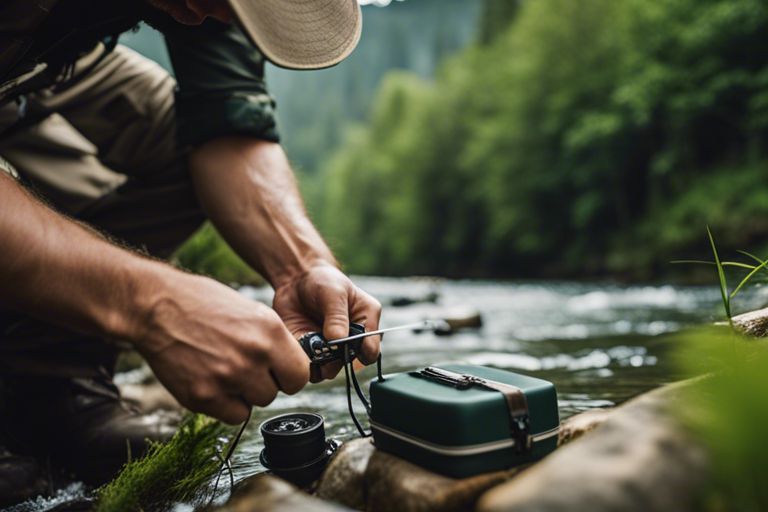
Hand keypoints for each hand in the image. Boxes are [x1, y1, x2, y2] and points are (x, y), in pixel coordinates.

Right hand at [133, 272, 308, 423]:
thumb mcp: (252, 311)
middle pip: (277, 392)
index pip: (301, 375)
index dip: (289, 374)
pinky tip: (212, 381)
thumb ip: (274, 341)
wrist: (156, 307)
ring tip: (225, 369)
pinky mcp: (203, 397)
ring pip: (255, 404)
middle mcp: (253, 356)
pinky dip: (226, 404)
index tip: (278, 370)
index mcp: (270, 332)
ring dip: (245, 393)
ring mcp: (228, 379)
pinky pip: (233, 416)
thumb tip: (291, 366)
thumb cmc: (203, 304)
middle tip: (244, 366)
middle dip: (265, 383)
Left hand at [272, 264, 381, 382]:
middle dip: (337, 360)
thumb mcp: (333, 293)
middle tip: (323, 348)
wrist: (296, 281)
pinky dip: (306, 366)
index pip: (371, 349)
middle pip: (351, 362)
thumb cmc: (322, 281)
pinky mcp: (313, 353)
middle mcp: (352, 339)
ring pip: (331, 370)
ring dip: (320, 365)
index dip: (360, 353)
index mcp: (366, 322)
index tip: (343, 345)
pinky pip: (312, 369)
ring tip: (310, 350)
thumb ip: (337, 317)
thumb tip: (338, 342)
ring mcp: (332, 348)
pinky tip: (300, 354)